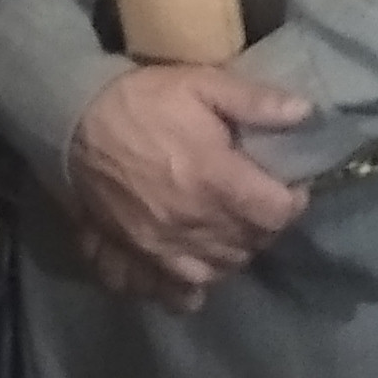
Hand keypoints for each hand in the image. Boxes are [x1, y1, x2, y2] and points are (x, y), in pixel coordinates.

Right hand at [64, 65, 310, 298]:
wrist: (72, 122)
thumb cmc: (142, 101)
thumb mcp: (201, 84)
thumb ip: (256, 101)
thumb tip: (306, 114)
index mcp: (215, 181)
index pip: (277, 214)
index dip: (291, 201)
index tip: (287, 185)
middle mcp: (193, 224)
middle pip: (251, 245)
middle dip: (263, 224)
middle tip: (255, 200)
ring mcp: (162, 249)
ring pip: (219, 271)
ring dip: (232, 253)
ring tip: (228, 228)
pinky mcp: (134, 260)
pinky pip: (172, 293)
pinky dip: (190, 288)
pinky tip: (194, 268)